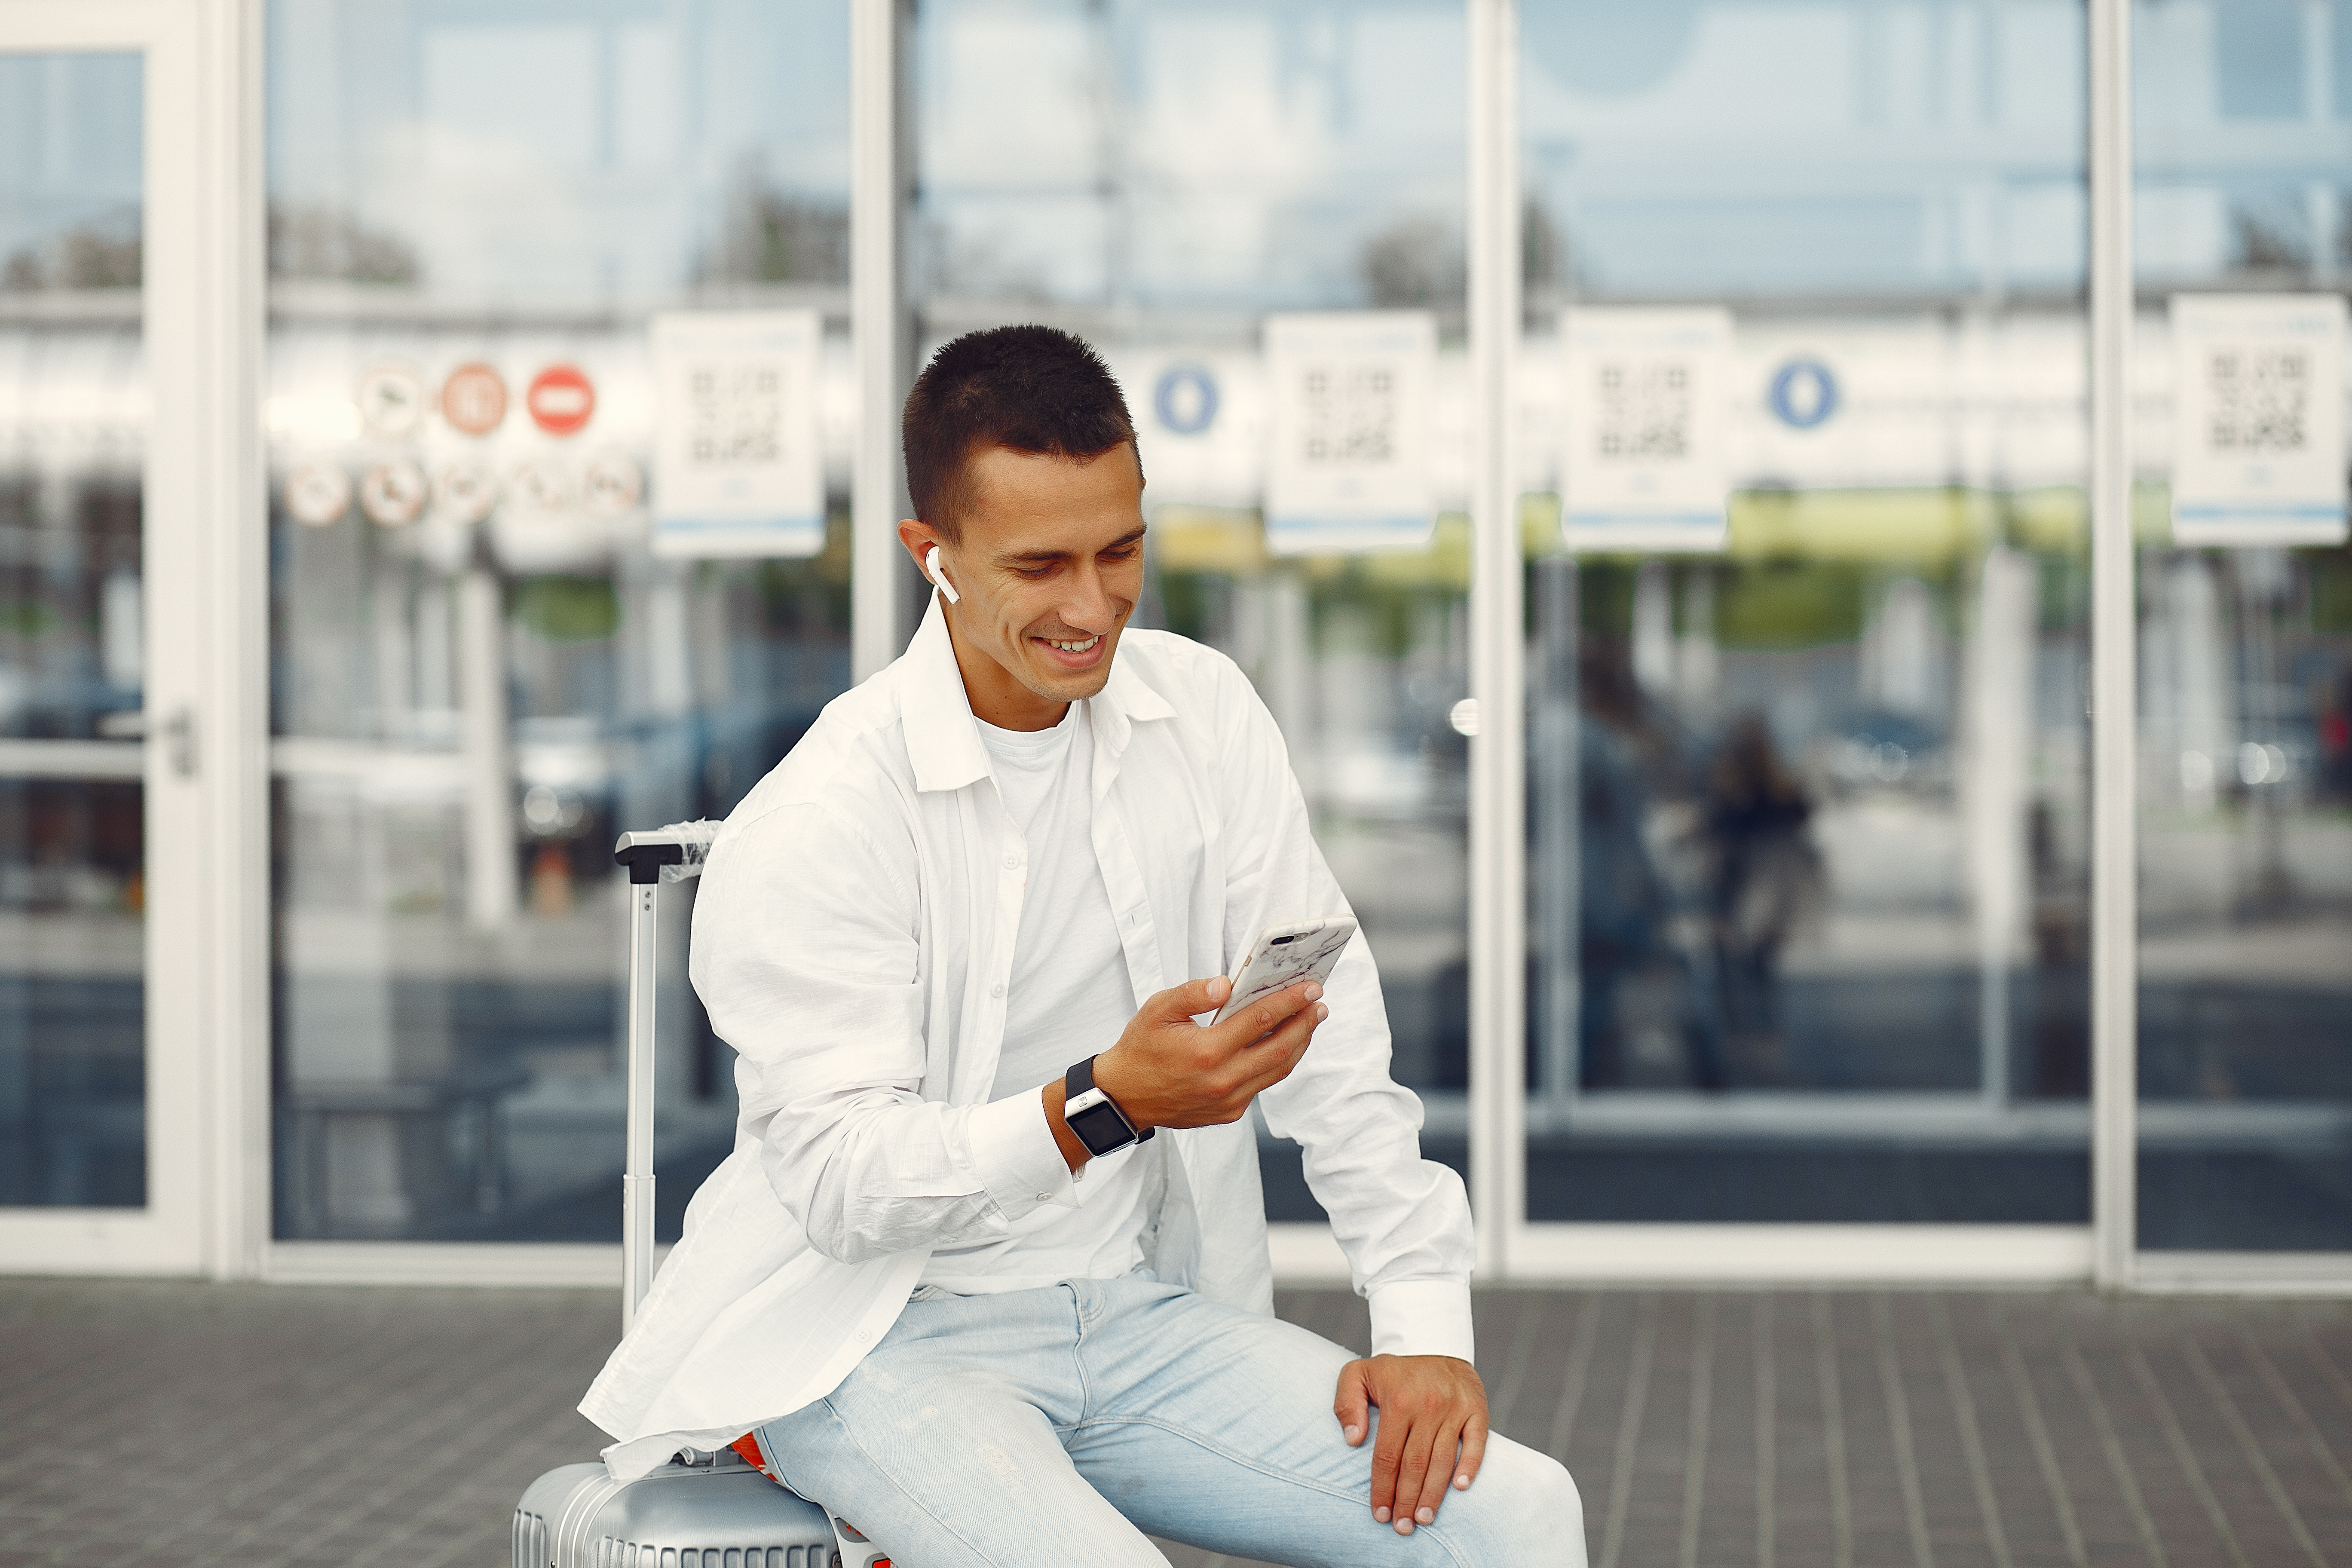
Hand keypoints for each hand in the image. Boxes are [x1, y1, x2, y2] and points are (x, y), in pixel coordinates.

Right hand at [1045, 974, 1325, 1170]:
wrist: (1124, 1098)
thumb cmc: (1140, 1049)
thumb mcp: (1156, 1010)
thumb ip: (1192, 993)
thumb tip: (1226, 984)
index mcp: (1206, 1051)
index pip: (1261, 1019)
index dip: (1290, 1000)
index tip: (1310, 987)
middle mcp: (1223, 1080)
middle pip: (1280, 1048)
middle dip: (1305, 1023)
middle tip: (1319, 1003)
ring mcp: (1229, 1100)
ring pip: (1277, 1069)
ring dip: (1299, 1044)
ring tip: (1311, 1022)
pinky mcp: (1230, 1112)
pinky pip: (1262, 1084)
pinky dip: (1278, 1062)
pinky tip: (1284, 1045)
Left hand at [1334, 1355, 1489, 1534]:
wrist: (1433, 1342)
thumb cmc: (1392, 1369)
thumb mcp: (1358, 1373)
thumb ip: (1347, 1403)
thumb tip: (1353, 1440)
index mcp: (1399, 1402)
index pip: (1388, 1456)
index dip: (1382, 1489)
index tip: (1379, 1513)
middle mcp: (1429, 1407)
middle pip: (1415, 1465)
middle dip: (1406, 1501)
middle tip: (1401, 1527)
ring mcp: (1455, 1409)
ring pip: (1443, 1461)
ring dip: (1434, 1494)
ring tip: (1423, 1519)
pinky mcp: (1477, 1409)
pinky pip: (1476, 1443)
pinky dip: (1470, 1466)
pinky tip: (1460, 1488)